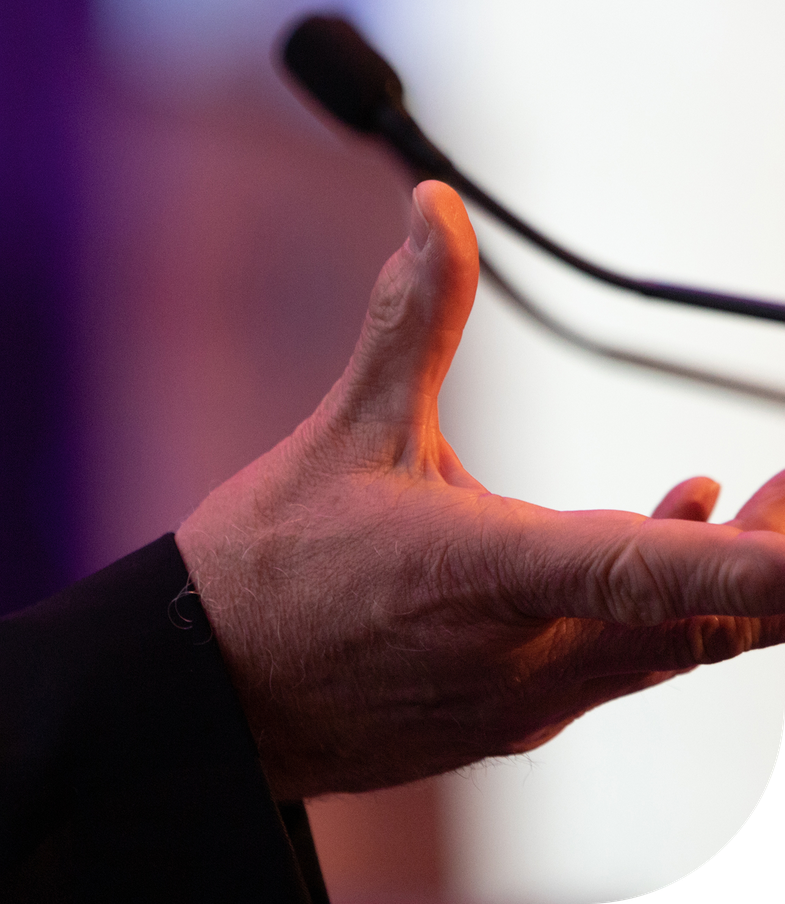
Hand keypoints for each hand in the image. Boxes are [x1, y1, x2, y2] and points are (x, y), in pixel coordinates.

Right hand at [175, 180, 784, 801]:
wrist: (209, 687)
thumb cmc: (267, 567)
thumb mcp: (343, 434)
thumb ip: (411, 321)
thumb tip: (436, 212)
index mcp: (478, 576)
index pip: (652, 572)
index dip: (763, 566)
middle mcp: (516, 658)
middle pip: (698, 622)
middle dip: (772, 558)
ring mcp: (515, 703)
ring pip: (665, 652)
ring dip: (720, 586)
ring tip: (739, 508)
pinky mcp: (504, 724)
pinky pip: (616, 669)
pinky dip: (654, 614)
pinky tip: (641, 561)